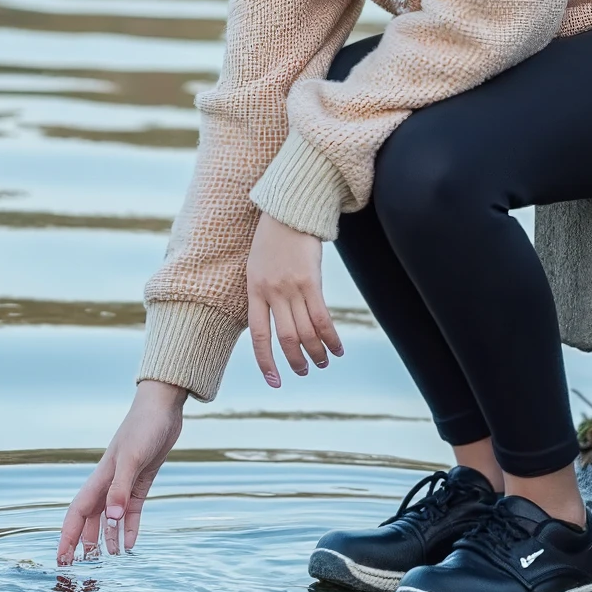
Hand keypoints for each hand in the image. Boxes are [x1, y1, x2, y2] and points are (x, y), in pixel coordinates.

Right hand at [56, 379, 185, 562]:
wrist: (162, 408)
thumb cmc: (143, 427)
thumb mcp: (133, 458)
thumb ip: (121, 488)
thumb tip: (112, 520)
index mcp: (100, 479)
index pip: (77, 514)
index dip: (67, 537)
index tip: (62, 560)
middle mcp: (108, 483)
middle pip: (90, 519)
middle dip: (84, 543)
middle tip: (82, 568)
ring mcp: (124, 483)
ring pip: (110, 518)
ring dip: (108, 538)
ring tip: (109, 561)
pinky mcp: (141, 481)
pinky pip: (132, 511)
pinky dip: (130, 528)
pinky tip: (131, 544)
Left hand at [247, 212, 343, 387]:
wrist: (288, 210)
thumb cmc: (272, 239)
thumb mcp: (257, 266)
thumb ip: (262, 293)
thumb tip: (274, 321)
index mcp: (254, 291)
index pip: (259, 335)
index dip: (266, 362)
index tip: (275, 381)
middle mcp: (272, 292)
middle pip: (286, 338)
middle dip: (296, 360)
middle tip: (304, 371)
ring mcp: (292, 287)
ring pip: (305, 331)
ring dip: (316, 352)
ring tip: (323, 362)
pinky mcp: (311, 280)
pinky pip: (322, 317)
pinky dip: (330, 337)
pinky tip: (337, 348)